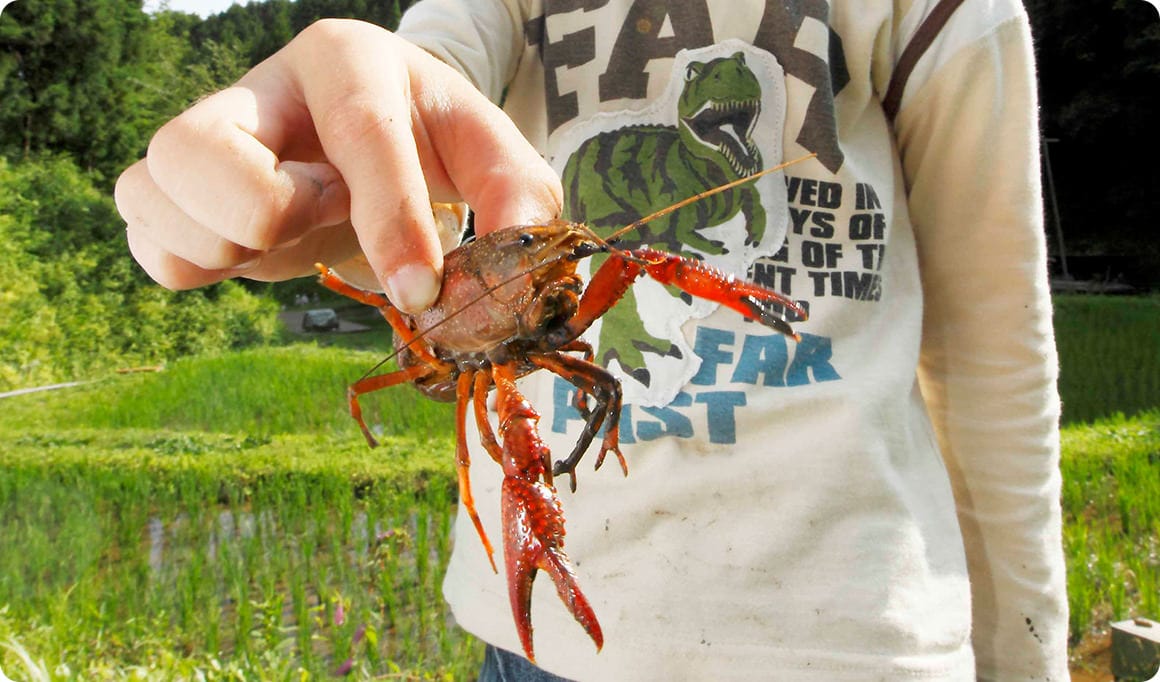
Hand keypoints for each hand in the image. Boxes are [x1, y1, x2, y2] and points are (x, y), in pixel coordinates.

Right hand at [114, 18, 560, 312]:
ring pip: (151, 194)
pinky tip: (252, 247)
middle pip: (198, 151)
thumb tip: (506, 287)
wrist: (373, 142)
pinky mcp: (173, 190)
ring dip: (228, 243)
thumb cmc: (432, 143)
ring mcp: (202, 134)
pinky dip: (197, 265)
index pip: (357, 131)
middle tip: (321, 215)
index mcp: (347, 60)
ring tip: (291, 226)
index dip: (391, 218)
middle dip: (267, 215)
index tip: (421, 292)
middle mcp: (258, 87)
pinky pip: (146, 245)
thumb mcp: (492, 158)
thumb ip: (519, 203)